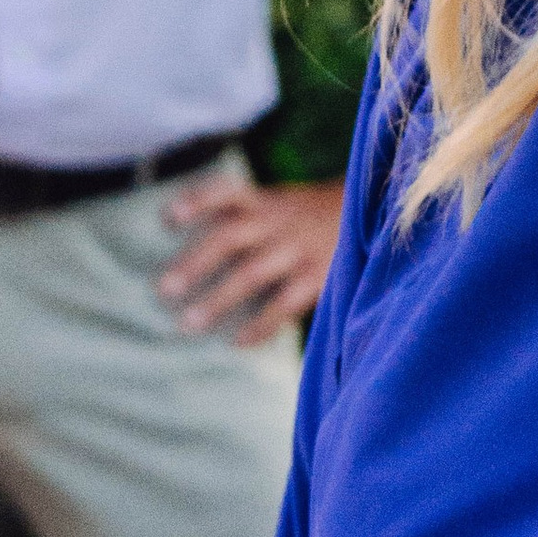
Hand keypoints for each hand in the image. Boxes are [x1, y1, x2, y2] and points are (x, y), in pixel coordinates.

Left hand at [156, 175, 343, 343]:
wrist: (372, 217)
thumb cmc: (308, 216)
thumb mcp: (279, 202)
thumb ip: (241, 214)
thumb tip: (182, 233)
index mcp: (265, 202)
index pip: (227, 194)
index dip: (197, 202)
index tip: (167, 218)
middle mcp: (278, 222)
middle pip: (229, 238)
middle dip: (195, 263)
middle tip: (164, 289)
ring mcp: (298, 249)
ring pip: (252, 273)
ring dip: (219, 300)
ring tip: (189, 324)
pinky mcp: (319, 277)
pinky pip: (285, 304)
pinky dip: (261, 325)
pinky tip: (238, 342)